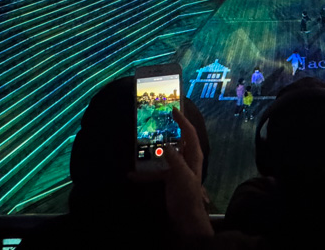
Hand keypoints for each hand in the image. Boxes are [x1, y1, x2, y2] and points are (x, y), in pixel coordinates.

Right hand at [129, 107, 211, 239]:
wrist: (186, 216)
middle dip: (168, 129)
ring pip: (164, 154)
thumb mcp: (181, 175)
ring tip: (140, 141)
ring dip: (152, 150)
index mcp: (193, 155)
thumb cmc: (187, 194)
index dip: (182, 120)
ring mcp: (177, 167)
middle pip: (178, 139)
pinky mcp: (169, 177)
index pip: (189, 132)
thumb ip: (174, 160)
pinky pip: (155, 171)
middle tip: (157, 118)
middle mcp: (186, 158)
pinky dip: (144, 173)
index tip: (173, 109)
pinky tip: (131, 175)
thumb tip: (165, 145)